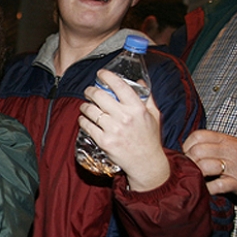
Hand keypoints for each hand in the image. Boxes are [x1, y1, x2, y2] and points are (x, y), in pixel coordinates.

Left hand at [78, 69, 168, 190]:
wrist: (146, 163)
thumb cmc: (150, 138)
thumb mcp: (154, 115)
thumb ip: (147, 97)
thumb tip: (139, 81)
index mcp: (137, 108)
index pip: (119, 86)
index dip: (107, 76)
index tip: (101, 73)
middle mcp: (124, 117)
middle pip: (99, 96)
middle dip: (90, 91)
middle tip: (89, 91)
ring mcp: (113, 129)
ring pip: (90, 110)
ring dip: (84, 106)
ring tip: (85, 106)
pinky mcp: (104, 141)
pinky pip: (86, 125)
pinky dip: (82, 120)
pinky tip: (84, 119)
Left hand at [183, 129, 236, 198]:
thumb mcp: (230, 146)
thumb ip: (211, 145)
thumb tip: (185, 150)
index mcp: (226, 140)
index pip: (198, 136)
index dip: (187, 145)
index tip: (187, 154)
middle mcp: (230, 151)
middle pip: (197, 151)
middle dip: (189, 161)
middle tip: (189, 168)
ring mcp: (234, 167)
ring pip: (204, 166)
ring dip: (196, 174)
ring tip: (196, 177)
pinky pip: (216, 185)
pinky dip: (207, 188)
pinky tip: (205, 188)